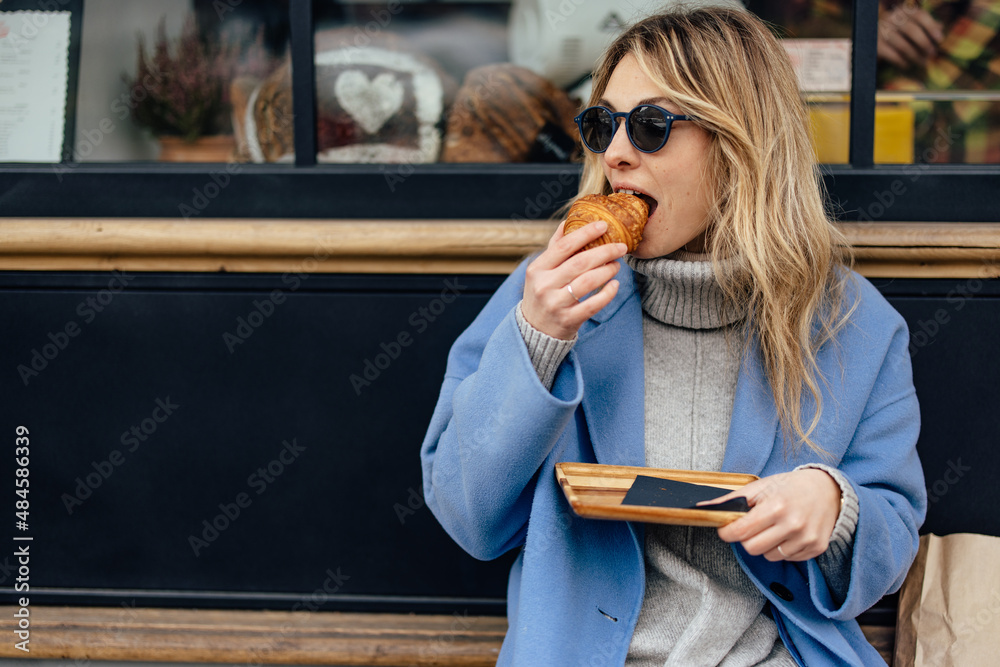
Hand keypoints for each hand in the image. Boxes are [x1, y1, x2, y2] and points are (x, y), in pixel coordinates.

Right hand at [521, 220, 625, 339]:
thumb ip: (555, 247)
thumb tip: (567, 221)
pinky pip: (594, 304)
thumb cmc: (543, 293)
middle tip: (620, 247)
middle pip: (580, 263)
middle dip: (604, 251)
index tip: (604, 225)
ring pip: (588, 282)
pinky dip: (608, 293)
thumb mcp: (541, 270)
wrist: (534, 330)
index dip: (585, 234)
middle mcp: (544, 286)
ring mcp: (556, 304)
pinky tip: (615, 285)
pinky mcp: (568, 320)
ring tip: (616, 265)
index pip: (564, 246)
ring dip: (607, 270)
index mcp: (537, 269)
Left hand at [706, 469, 841, 561]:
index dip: (727, 532)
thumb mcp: (760, 486)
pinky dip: (782, 549)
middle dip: (746, 539)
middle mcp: (793, 525)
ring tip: (773, 527)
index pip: (740, 531)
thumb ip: (732, 499)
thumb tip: (703, 507)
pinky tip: (788, 533)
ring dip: (765, 545)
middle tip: (751, 527)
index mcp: (776, 507)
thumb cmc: (790, 487)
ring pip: (769, 556)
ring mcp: (806, 539)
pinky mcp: (816, 548)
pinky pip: (786, 558)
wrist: (828, 489)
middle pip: (752, 548)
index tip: (726, 529)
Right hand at [877, 5, 943, 69]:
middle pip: (911, 30)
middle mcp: (890, 18)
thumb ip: (926, 25)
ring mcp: (881, 31)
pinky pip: (893, 55)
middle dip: (924, 44)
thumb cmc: (898, 32)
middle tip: (932, 54)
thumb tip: (941, 28)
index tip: (940, 39)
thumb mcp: (911, 25)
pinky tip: (908, 65)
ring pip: (903, 45)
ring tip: (923, 63)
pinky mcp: (876, 45)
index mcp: (902, 10)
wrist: (872, 40)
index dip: (931, 27)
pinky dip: (902, 62)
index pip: (920, 15)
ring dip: (915, 56)